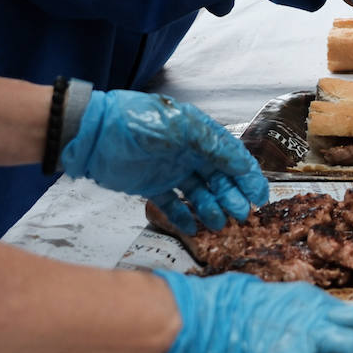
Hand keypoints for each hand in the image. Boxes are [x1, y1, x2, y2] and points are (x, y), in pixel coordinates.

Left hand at [59, 89, 268, 233]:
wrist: (92, 134)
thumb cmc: (138, 123)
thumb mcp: (180, 127)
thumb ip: (212, 145)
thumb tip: (241, 165)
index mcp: (200, 135)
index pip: (232, 158)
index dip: (248, 177)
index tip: (260, 198)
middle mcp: (189, 154)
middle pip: (219, 179)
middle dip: (232, 197)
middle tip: (240, 216)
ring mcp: (171, 171)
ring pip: (200, 194)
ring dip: (212, 209)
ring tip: (217, 224)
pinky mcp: (153, 187)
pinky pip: (174, 205)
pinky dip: (183, 218)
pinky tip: (191, 229)